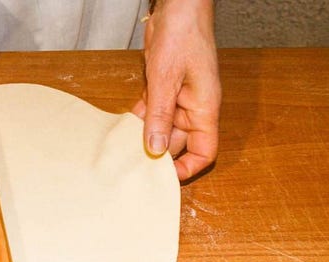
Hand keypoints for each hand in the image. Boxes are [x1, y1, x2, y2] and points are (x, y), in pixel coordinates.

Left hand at [133, 0, 221, 180]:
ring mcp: (179, 99)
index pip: (204, 151)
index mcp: (205, 109)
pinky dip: (140, 120)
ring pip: (162, 129)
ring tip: (125, 152)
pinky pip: (153, 112)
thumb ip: (160, 115)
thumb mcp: (166, 79)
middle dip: (159, 155)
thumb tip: (156, 149)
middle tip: (134, 167)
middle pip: (179, 144)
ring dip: (145, 138)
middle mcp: (194, 108)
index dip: (188, 168)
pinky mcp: (165, 89)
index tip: (165, 178)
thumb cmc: (182, 36)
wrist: (177, 7)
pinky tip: (123, 128)